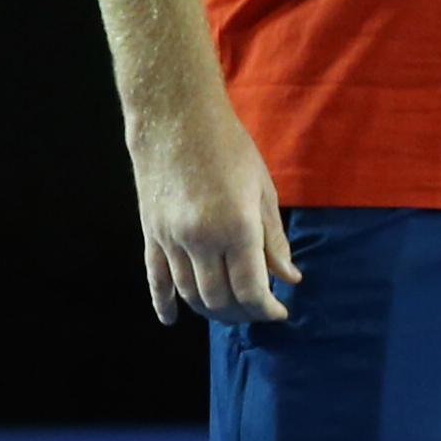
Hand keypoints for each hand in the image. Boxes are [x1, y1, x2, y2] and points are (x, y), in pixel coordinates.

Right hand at [129, 96, 298, 325]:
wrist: (176, 120)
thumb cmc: (229, 148)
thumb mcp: (263, 190)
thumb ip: (274, 239)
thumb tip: (289, 278)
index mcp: (236, 227)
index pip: (250, 288)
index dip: (266, 309)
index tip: (280, 313)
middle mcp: (201, 240)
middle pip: (219, 298)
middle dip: (242, 314)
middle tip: (259, 312)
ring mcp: (171, 240)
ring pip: (190, 294)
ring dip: (211, 310)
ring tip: (232, 312)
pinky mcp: (151, 235)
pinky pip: (155, 280)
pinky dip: (164, 304)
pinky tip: (173, 320)